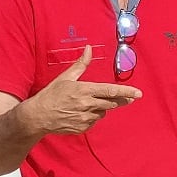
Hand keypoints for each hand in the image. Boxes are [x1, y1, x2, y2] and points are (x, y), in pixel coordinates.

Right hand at [23, 47, 140, 136]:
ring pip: (103, 112)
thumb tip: (89, 48)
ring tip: (87, 104)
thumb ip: (81, 64)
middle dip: (120, 100)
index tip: (138, 93)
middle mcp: (87, 105)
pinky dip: (92, 116)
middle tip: (128, 98)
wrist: (38, 116)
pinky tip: (80, 112)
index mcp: (84, 90)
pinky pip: (94, 121)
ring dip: (101, 107)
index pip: (110, 91)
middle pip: (111, 103)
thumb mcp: (65, 77)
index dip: (126, 92)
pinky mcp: (83, 128)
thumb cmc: (51, 95)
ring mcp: (85, 118)